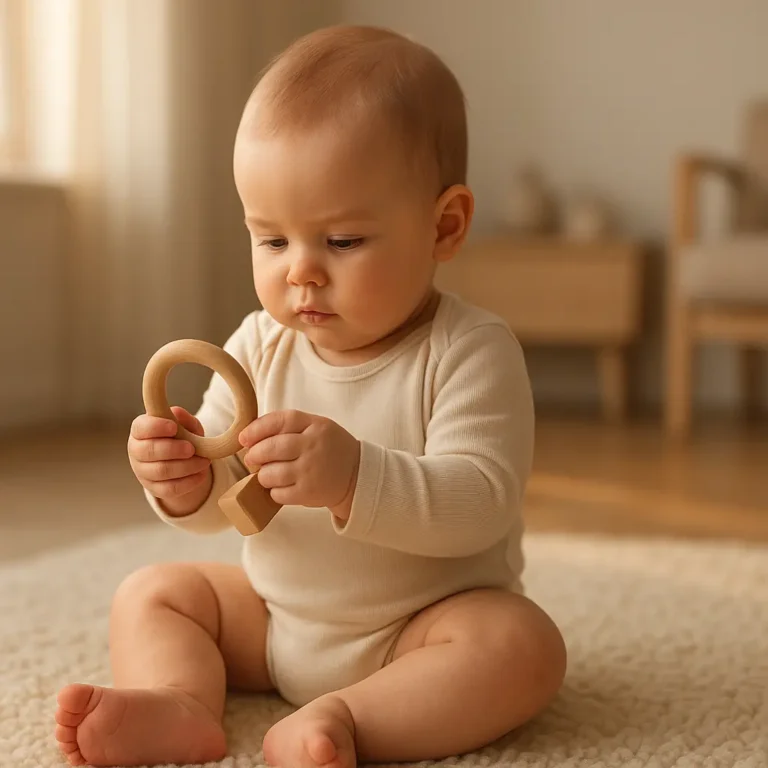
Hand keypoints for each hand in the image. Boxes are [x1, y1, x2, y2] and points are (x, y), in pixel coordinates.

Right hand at [128, 406, 211, 512]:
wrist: (183, 460)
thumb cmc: (182, 436)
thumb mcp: (186, 425)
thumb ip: (183, 419)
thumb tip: (177, 412)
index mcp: (141, 430)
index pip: (141, 428)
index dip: (156, 427)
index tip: (173, 427)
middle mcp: (137, 451)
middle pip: (148, 452)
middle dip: (172, 450)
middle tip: (191, 448)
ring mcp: (143, 472)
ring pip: (161, 471)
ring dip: (185, 466)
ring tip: (204, 461)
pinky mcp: (154, 489)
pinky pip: (169, 489)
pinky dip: (188, 482)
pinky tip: (201, 475)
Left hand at [239, 410, 359, 518]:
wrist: (358, 476)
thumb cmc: (330, 449)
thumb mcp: (317, 427)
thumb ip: (289, 426)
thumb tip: (250, 436)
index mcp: (315, 426)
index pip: (279, 421)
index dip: (256, 429)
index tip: (244, 438)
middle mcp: (313, 446)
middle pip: (270, 448)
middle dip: (254, 455)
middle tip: (251, 459)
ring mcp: (311, 471)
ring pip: (270, 473)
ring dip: (262, 475)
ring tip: (267, 474)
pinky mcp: (308, 493)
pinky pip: (278, 493)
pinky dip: (273, 491)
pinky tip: (280, 487)